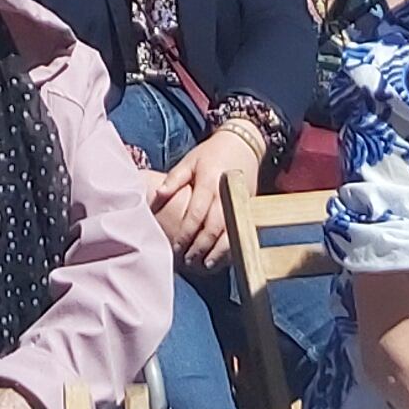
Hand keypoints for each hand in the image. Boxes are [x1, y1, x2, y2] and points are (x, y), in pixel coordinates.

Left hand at [147, 130, 246, 270]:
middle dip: (201, 246)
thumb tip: (158, 195)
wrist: (243, 144)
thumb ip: (174, 179)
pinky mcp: (250, 207)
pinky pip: (242, 231)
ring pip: (231, 233)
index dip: (187, 232)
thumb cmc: (211, 153)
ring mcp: (241, 201)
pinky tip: (222, 256)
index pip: (197, 213)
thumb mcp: (190, 161)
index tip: (177, 246)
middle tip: (188, 260)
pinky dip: (232, 246)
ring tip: (206, 264)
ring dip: (218, 251)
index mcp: (209, 181)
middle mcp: (226, 194)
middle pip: (214, 227)